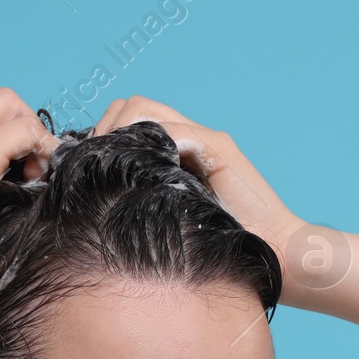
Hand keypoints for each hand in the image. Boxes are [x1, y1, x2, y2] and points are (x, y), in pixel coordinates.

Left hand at [92, 96, 308, 288]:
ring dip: (119, 133)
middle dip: (102, 131)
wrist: (276, 253)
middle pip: (129, 106)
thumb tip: (93, 205)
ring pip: (145, 111)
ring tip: (108, 167)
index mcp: (174, 153)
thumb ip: (140, 202)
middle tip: (90, 167)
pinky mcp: (219, 150)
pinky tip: (139, 172)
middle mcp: (188, 139)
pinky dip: (150, 143)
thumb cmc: (222, 248)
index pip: (126, 120)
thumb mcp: (168, 221)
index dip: (100, 138)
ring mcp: (204, 140)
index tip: (83, 169)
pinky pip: (175, 132)